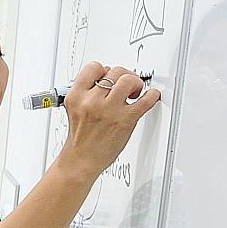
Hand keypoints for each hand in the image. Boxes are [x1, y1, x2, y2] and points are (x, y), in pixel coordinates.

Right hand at [58, 61, 162, 180]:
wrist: (81, 159)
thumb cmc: (80, 138)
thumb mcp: (74, 109)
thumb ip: (87, 93)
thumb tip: (107, 80)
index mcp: (76, 96)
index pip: (94, 68)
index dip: (105, 70)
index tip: (109, 75)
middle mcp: (91, 101)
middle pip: (115, 71)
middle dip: (124, 75)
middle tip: (127, 85)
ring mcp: (109, 110)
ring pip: (128, 80)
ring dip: (136, 83)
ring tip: (135, 92)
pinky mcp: (125, 120)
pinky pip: (146, 100)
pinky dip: (152, 96)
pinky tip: (150, 97)